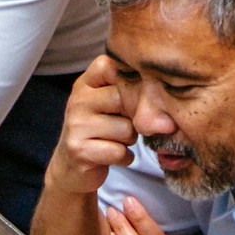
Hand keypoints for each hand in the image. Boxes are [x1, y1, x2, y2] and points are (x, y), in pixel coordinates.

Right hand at [46, 53, 136, 195]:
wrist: (71, 168)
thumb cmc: (100, 131)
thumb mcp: (108, 103)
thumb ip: (127, 89)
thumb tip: (163, 93)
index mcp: (85, 83)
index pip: (114, 67)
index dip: (132, 83)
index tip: (132, 98)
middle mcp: (78, 100)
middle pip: (126, 99)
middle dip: (134, 117)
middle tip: (125, 124)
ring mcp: (76, 125)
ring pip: (127, 129)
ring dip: (130, 140)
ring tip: (117, 140)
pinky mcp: (79, 150)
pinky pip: (119, 151)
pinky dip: (124, 157)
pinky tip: (113, 155)